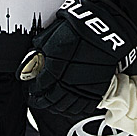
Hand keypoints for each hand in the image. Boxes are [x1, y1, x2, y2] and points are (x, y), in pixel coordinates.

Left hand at [22, 0, 136, 114]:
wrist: (106, 27)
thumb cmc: (80, 26)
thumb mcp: (53, 34)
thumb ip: (40, 50)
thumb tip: (30, 63)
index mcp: (54, 66)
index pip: (39, 88)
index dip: (35, 91)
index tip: (34, 91)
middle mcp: (67, 79)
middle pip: (52, 100)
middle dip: (45, 101)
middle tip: (42, 100)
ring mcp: (83, 85)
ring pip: (68, 106)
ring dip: (59, 107)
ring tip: (55, 104)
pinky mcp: (98, 88)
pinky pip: (84, 106)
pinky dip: (76, 109)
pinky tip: (72, 105)